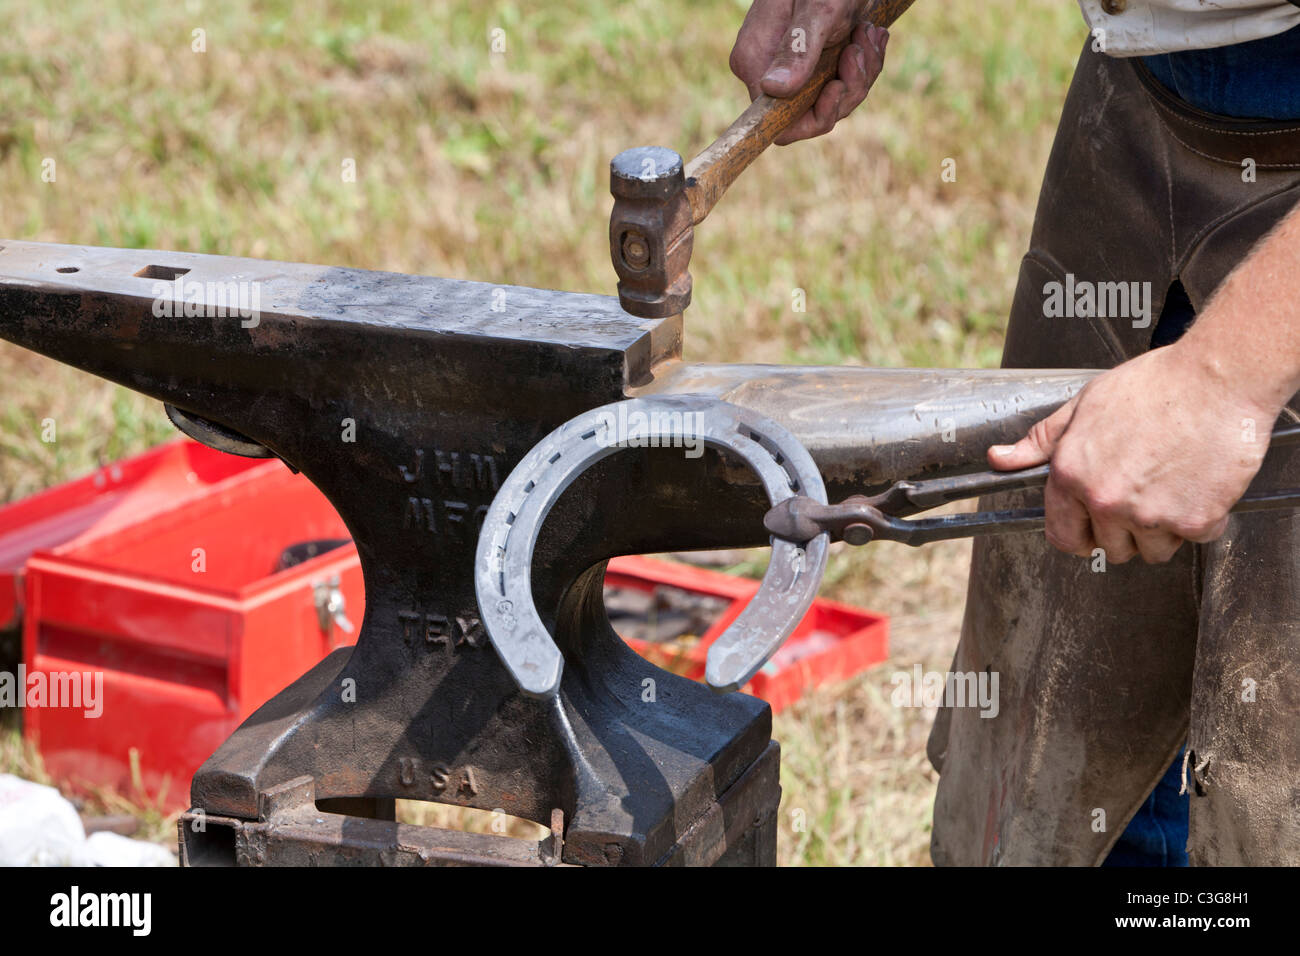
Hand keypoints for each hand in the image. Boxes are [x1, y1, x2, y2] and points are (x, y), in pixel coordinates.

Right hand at [729, 0, 887, 144]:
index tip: (837, 88)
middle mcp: (767, 71)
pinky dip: (863, 63)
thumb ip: (798, 48)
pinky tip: (870, 34)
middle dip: (847, 88)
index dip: (812, 118)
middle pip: (810, 114)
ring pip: (832, 99)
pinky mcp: (812, 62)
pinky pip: (841, 82)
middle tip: (861, 47)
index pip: (777, 122)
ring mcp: (790, 68)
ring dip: (861, 71)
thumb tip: (774, 89)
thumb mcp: (817, 10)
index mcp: (754, 62)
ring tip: (868, 33)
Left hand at [987, 341, 1279, 563]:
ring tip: (1172, 485)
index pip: (1062, 536)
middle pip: (1110, 549)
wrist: (1217, 378)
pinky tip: (1200, 484)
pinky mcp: (1193, 521)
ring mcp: (1148, 515)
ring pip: (1153, 551)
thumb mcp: (1084, 405)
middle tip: (1143, 494)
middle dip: (1125, 530)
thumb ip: (1042, 441)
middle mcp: (1104, 500)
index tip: (1093, 530)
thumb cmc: (1155, 385)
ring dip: (1163, 529)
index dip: (1079, 536)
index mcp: (1071, 475)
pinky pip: (1194, 539)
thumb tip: (999, 459)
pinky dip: (1202, 520)